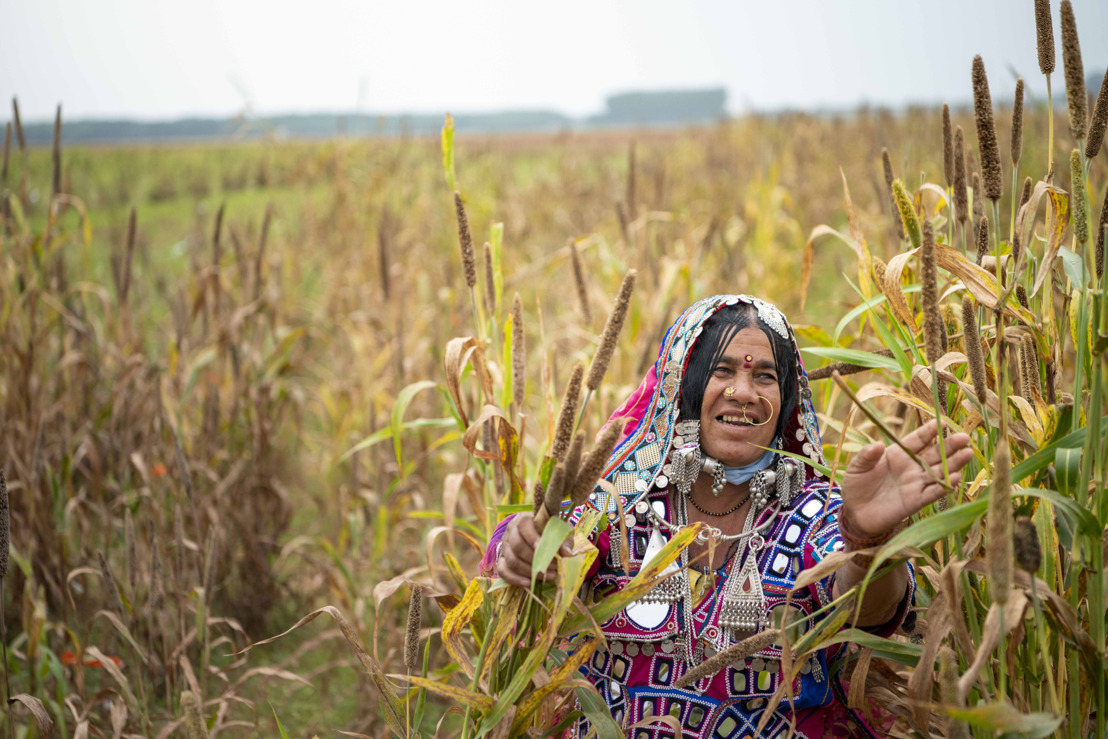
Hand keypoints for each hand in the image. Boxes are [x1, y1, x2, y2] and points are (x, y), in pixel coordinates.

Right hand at [496, 513, 572, 587]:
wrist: (537, 536)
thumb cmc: (550, 532)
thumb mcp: (559, 531)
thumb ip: (563, 540)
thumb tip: (567, 554)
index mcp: (524, 519)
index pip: (524, 525)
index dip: (533, 538)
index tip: (544, 549)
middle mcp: (511, 531)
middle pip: (517, 546)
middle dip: (536, 559)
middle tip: (553, 567)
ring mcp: (505, 546)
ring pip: (512, 560)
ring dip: (529, 571)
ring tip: (546, 576)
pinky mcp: (501, 560)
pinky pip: (503, 571)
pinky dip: (515, 578)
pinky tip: (528, 583)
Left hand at [839, 419, 973, 539]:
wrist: (855, 513)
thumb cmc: (856, 485)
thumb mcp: (857, 467)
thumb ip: (867, 456)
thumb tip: (877, 445)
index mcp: (898, 454)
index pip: (917, 439)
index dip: (929, 431)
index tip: (942, 422)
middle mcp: (911, 467)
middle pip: (935, 454)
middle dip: (950, 445)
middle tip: (964, 436)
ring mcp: (915, 484)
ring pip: (939, 472)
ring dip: (954, 464)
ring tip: (967, 453)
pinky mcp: (915, 501)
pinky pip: (933, 493)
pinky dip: (944, 486)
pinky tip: (956, 478)